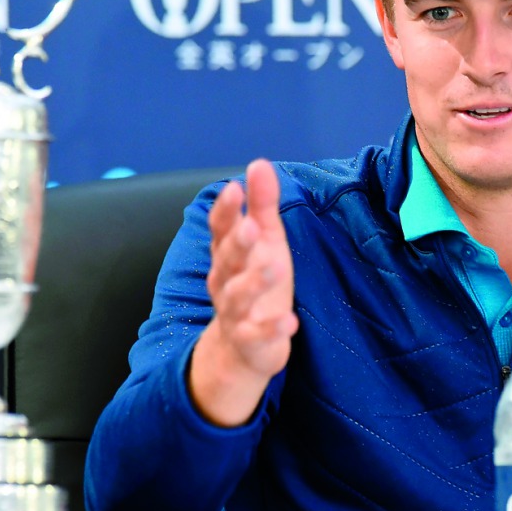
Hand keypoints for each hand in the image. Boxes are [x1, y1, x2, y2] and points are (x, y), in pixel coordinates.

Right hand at [189, 159, 298, 426]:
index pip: (221, 228)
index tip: (235, 188)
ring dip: (254, 282)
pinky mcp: (249, 340)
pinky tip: (291, 322)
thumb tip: (258, 163)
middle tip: (250, 227)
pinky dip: (272, 329)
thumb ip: (261, 205)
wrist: (242, 347)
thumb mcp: (264, 241)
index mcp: (228, 253)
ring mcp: (234, 312)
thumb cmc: (255, 281)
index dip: (227, 210)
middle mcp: (225, 280)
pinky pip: (257, 335)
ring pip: (237, 297)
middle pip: (226, 260)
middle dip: (237, 243)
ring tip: (275, 267)